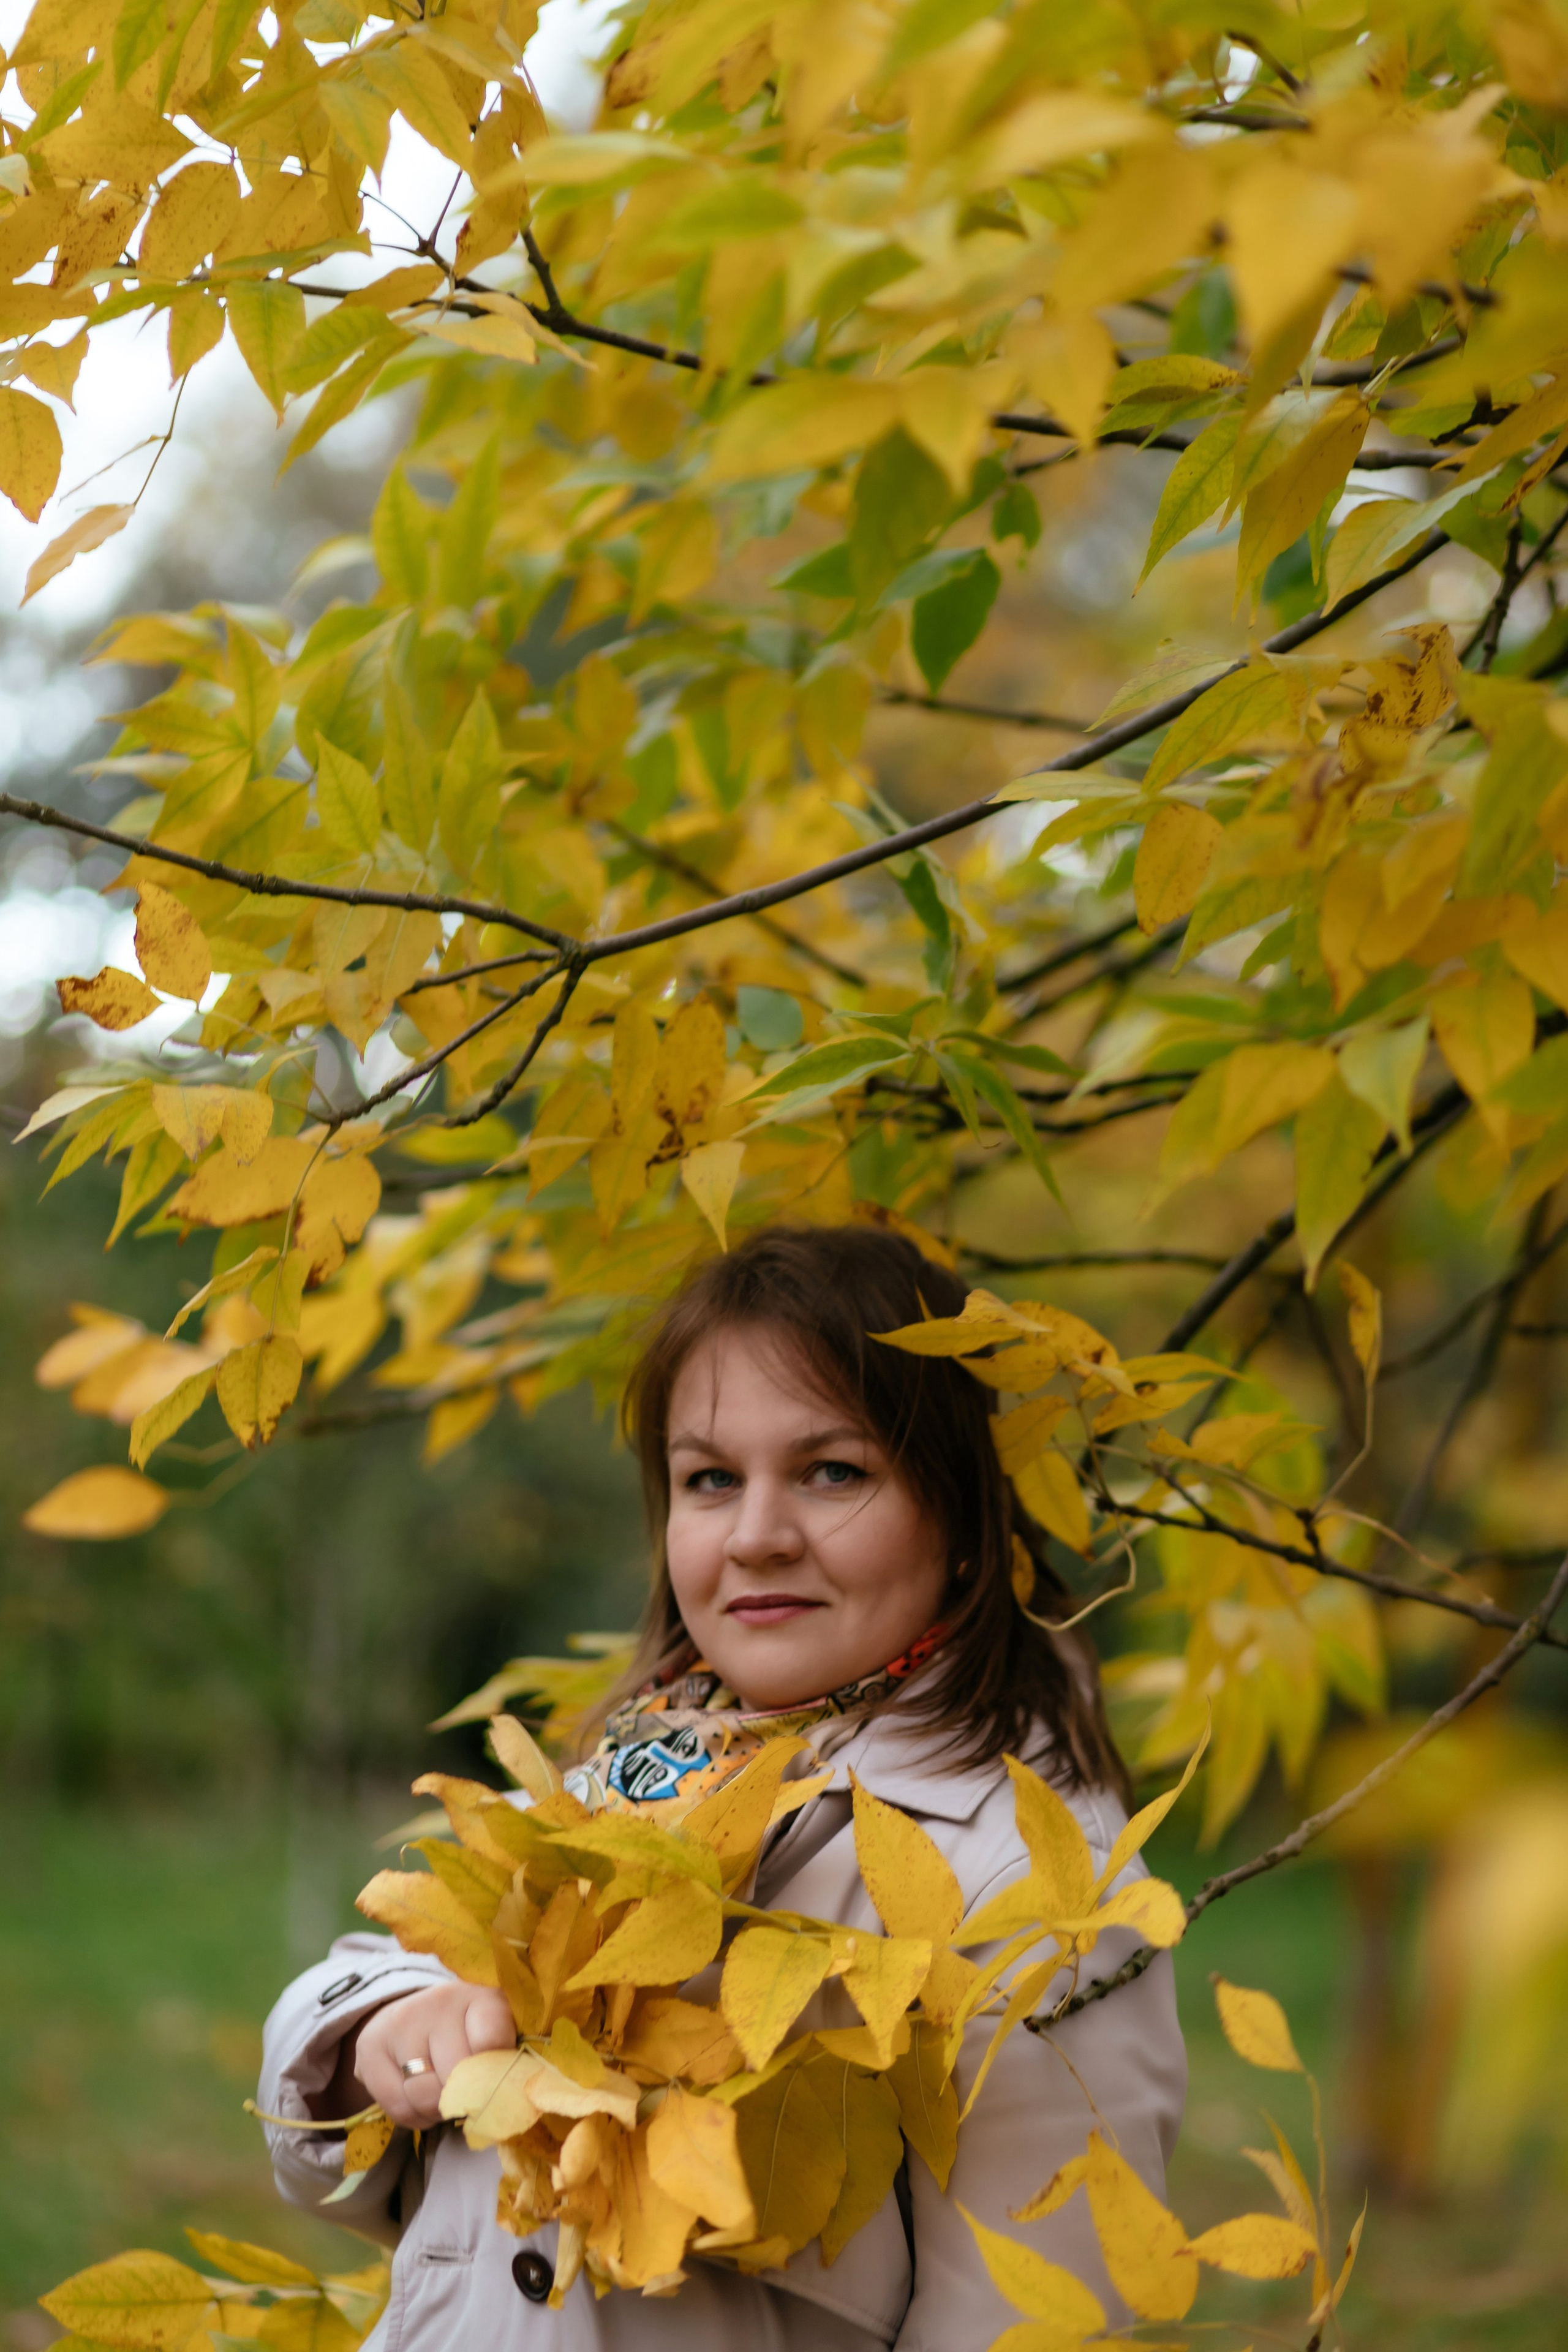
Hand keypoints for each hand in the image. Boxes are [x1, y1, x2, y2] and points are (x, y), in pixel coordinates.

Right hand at [352, 1983, 516, 2128]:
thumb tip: (511, 2102)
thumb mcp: (497, 2034)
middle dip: (467, 2098)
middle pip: (457, 2077)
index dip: (497, 2072)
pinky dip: (416, 2118)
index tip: (501, 2085)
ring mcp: (401, 2022)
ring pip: (426, 2096)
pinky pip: (398, 2107)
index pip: (490, 2039)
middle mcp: (437, 2002)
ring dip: (440, 2111)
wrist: (416, 2013)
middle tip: (470, 2096)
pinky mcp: (370, 2047)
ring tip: (446, 2098)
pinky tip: (423, 2103)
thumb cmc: (469, 2031)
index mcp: (479, 1995)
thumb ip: (507, 2060)